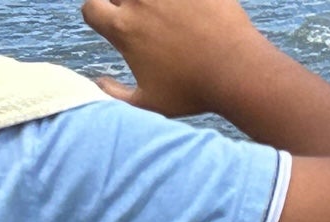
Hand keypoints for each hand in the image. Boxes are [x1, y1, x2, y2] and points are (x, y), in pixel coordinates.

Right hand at [81, 0, 273, 117]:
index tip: (113, 24)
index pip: (90, 9)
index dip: (98, 16)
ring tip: (167, 15)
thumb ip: (116, 95)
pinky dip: (183, 1)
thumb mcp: (150, 103)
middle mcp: (139, 1)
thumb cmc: (195, 92)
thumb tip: (98, 83)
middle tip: (145, 21)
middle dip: (124, 4)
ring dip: (152, 3)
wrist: (238, 72)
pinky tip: (188, 8)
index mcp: (123, 28)